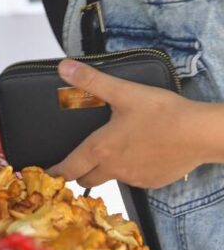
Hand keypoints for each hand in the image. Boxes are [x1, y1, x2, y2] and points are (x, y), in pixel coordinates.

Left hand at [47, 59, 215, 188]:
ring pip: (111, 180)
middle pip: (87, 179)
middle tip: (75, 165)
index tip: (48, 174)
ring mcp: (135, 178)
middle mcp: (114, 169)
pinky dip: (130, 171)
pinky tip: (138, 155)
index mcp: (101, 149)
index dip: (56, 172)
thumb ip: (91, 80)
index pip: (69, 168)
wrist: (200, 133)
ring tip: (108, 156)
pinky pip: (134, 180)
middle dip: (78, 173)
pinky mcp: (153, 182)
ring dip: (104, 171)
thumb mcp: (123, 92)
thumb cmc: (162, 113)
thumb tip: (63, 67)